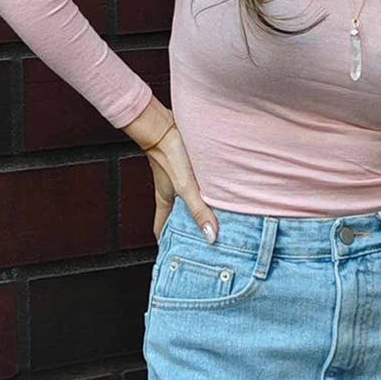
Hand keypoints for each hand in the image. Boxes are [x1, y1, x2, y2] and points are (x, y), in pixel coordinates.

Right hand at [143, 122, 218, 243]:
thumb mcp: (187, 188)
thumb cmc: (170, 155)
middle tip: (201, 240)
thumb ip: (199, 211)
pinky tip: (219, 192)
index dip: (166, 242)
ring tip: (216, 218)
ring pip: (188, 200)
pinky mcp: (188, 166)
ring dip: (198, 209)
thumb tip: (210, 237)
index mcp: (165, 200)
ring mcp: (178, 178)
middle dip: (186, 228)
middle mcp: (170, 191)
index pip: (161, 227)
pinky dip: (205, 193)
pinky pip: (197, 185)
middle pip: (176, 215)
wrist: (166, 125)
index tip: (173, 254)